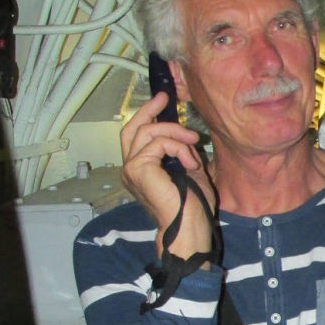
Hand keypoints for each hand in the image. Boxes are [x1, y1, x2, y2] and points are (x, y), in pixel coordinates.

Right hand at [120, 93, 215, 256]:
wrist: (189, 227)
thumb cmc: (192, 207)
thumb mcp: (189, 170)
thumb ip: (181, 152)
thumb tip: (185, 135)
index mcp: (141, 169)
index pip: (137, 136)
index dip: (148, 116)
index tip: (163, 102)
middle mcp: (130, 168)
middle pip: (133, 128)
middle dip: (149, 110)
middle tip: (164, 98)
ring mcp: (131, 168)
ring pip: (148, 132)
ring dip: (175, 134)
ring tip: (193, 143)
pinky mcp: (137, 168)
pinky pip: (159, 144)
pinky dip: (179, 148)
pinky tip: (190, 162)